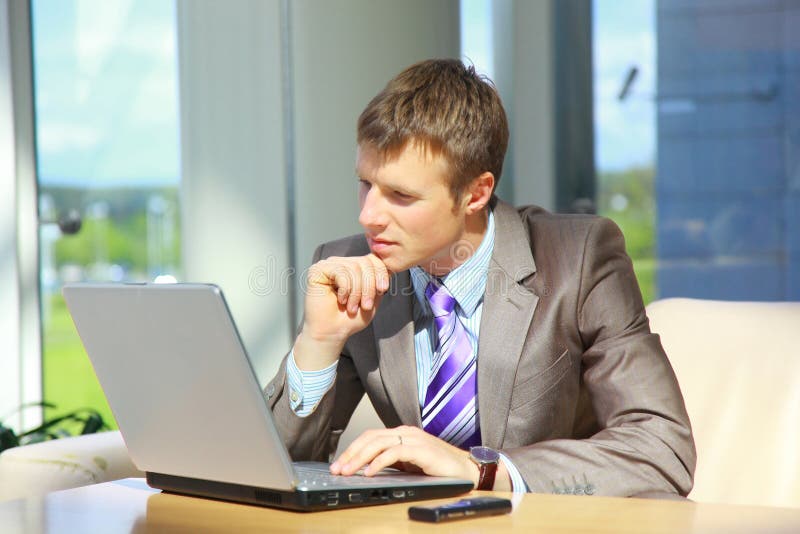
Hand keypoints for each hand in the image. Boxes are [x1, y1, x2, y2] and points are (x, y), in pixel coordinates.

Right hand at [294, 254, 389, 369]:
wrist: (331, 334)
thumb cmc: (350, 320)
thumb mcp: (372, 299)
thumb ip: (379, 282)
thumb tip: (389, 267)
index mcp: (354, 268)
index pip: (372, 258)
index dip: (380, 272)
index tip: (382, 290)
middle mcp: (341, 263)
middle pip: (364, 262)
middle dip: (369, 286)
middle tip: (365, 306)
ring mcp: (329, 265)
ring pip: (353, 268)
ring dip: (356, 292)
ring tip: (352, 308)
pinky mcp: (318, 270)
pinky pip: (341, 272)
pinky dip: (345, 290)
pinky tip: (340, 301)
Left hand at [329, 426, 479, 485]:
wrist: (467, 470)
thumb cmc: (440, 469)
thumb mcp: (410, 466)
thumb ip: (392, 463)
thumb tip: (368, 469)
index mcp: (402, 434)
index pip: (370, 437)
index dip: (352, 450)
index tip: (339, 464)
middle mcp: (406, 432)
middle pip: (370, 438)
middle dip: (350, 453)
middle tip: (337, 468)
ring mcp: (414, 439)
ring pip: (378, 443)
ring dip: (360, 458)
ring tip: (348, 471)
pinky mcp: (421, 449)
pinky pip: (394, 453)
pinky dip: (379, 462)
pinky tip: (369, 472)